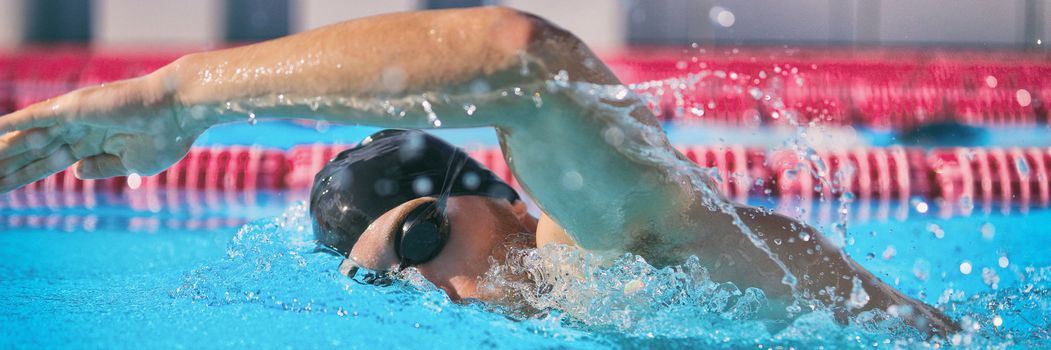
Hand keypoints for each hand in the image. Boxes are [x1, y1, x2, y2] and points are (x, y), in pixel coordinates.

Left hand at [0, 76, 204, 192]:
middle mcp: (78, 130)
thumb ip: (103, 167)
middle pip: (31, 153)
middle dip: (7, 168)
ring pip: (26, 138)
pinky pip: (31, 118)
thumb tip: (75, 171)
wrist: (179, 110)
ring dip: (2, 152)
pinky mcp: (71, 108)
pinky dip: (8, 124)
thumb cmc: (167, 136)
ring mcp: (72, 118)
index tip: (1, 188)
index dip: (24, 176)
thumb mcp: (133, 163)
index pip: (49, 164)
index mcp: (93, 145)